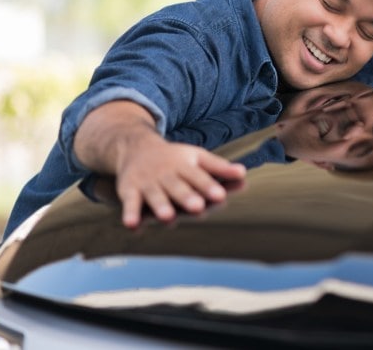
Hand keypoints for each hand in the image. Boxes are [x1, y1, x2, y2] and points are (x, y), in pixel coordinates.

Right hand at [73, 100, 245, 227]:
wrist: (135, 146)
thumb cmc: (174, 158)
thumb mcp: (197, 157)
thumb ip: (219, 168)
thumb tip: (243, 173)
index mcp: (185, 165)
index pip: (198, 177)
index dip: (209, 186)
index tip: (220, 195)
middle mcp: (166, 174)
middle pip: (177, 186)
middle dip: (186, 197)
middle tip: (198, 207)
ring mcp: (147, 182)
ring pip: (155, 195)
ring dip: (160, 206)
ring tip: (167, 217)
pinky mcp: (129, 190)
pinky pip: (130, 203)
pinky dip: (130, 214)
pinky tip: (133, 225)